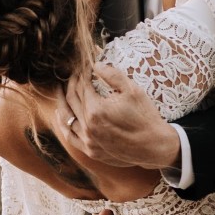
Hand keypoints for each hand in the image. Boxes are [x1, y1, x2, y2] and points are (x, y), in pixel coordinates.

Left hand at [61, 63, 180, 169]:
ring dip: (62, 101)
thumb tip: (95, 64)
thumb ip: (112, 75)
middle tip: (73, 73)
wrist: (154, 146)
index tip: (84, 65)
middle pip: (73, 99)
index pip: (82, 86)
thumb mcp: (132, 90)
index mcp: (96, 110)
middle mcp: (88, 126)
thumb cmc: (145, 116)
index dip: (82, 73)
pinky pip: (70, 136)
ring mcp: (88, 140)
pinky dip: (63, 124)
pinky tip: (61, 113)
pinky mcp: (90, 151)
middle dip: (72, 83)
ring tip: (59, 89)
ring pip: (66, 117)